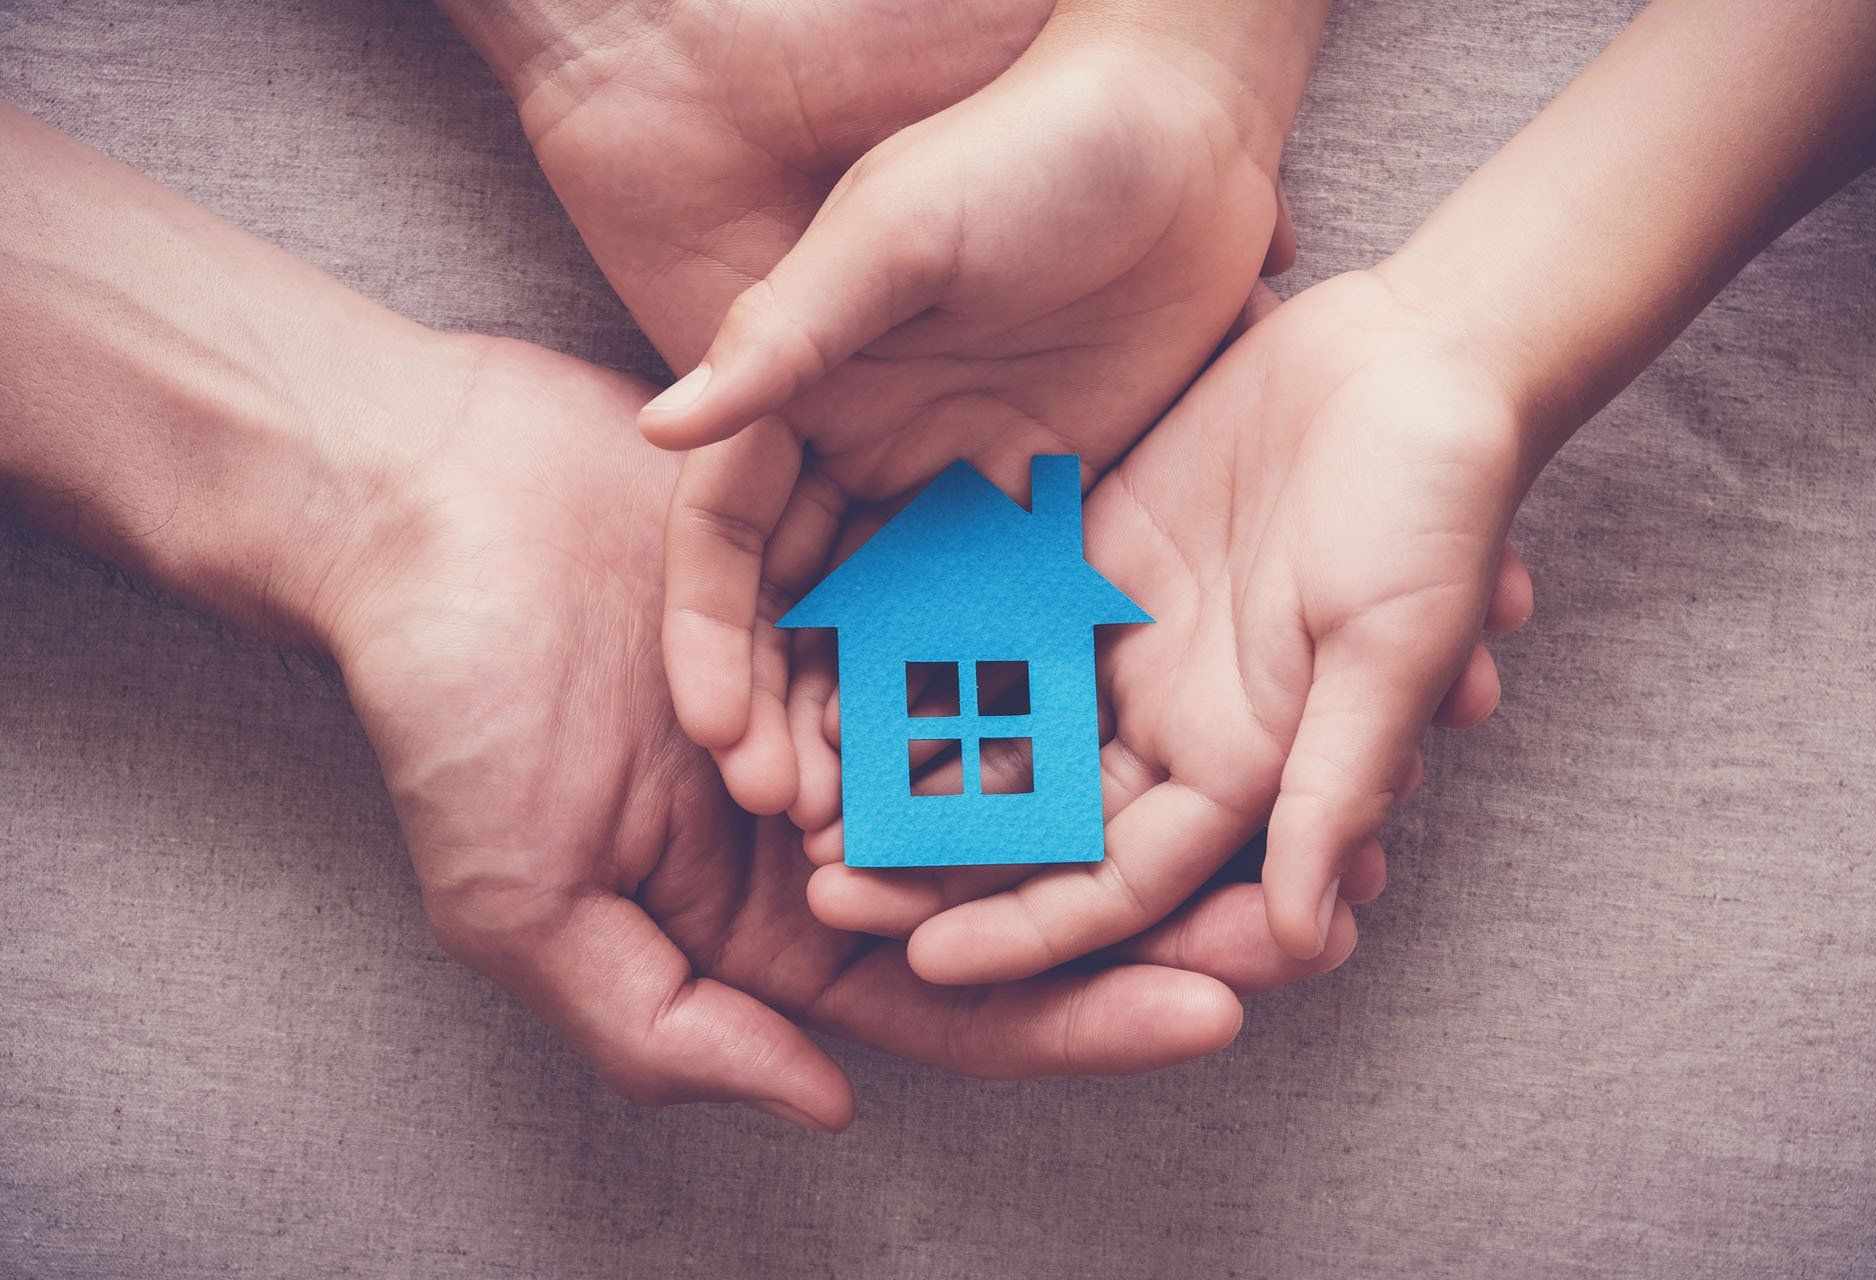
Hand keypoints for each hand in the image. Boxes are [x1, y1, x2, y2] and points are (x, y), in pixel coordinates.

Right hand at [321, 335, 1335, 1126]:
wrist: (416, 502)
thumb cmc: (449, 704)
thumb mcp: (523, 899)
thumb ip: (664, 1022)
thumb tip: (820, 1107)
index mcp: (771, 916)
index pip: (955, 992)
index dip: (1086, 1014)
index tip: (1219, 1009)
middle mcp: (835, 817)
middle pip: (1025, 885)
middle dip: (1161, 906)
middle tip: (1310, 904)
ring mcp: (859, 694)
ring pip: (1034, 756)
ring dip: (1151, 776)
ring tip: (1292, 778)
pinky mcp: (866, 580)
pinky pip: (993, 621)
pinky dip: (1078, 643)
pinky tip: (1188, 646)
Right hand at [450, 0, 1309, 811]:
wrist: (1178, 129)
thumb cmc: (1023, 152)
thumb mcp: (892, 233)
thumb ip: (785, 336)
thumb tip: (658, 428)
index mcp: (803, 395)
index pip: (727, 540)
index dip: (711, 637)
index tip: (719, 731)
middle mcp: (864, 459)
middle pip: (803, 613)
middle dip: (789, 714)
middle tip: (796, 814)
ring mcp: (955, 496)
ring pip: (898, 639)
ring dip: (880, 729)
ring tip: (883, 829)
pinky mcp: (1046, 517)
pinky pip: (1005, 625)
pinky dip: (990, 698)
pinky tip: (996, 778)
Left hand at [802, 271, 1534, 975]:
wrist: (1421, 357)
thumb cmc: (1438, 504)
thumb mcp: (1392, 647)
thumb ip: (1338, 783)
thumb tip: (1300, 936)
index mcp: (1242, 764)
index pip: (1119, 880)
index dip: (1027, 928)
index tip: (924, 961)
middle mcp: (1170, 716)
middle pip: (1036, 817)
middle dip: (936, 860)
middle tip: (823, 885)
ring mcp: (1122, 637)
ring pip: (997, 721)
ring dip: (910, 759)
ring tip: (803, 787)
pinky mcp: (1086, 552)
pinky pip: (992, 611)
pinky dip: (923, 640)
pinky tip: (836, 656)